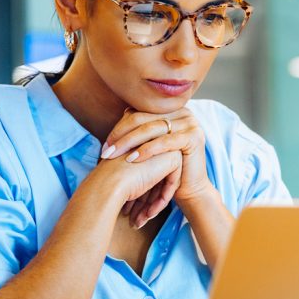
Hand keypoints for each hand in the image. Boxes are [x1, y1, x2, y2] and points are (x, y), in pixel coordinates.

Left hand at [101, 107, 209, 225]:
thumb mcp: (149, 147)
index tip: (105, 145)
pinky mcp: (194, 137)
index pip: (138, 113)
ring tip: (114, 155)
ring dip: (129, 143)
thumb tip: (114, 125)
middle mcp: (181, 112)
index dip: (119, 128)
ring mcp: (189, 123)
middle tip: (106, 151)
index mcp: (169, 110)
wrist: (188, 188)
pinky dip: (147, 150)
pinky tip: (132, 159)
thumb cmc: (165, 169)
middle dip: (121, 136)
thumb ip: (137, 133)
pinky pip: (165, 142)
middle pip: (143, 119)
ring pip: (152, 129)